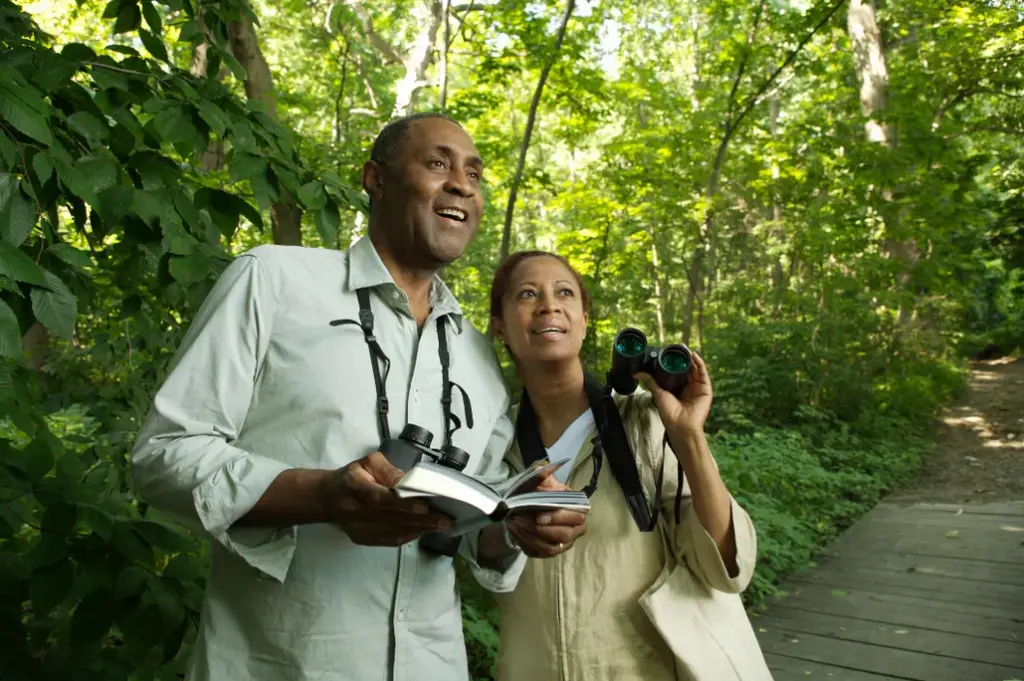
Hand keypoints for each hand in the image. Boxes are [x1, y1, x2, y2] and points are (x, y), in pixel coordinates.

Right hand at [318, 452, 452, 545]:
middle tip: (446, 520)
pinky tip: (425, 530)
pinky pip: (391, 540)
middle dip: (422, 520)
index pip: (381, 498)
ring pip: (394, 532)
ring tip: (442, 525)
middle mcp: (357, 511)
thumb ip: (389, 470)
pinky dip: (410, 535)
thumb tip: (410, 481)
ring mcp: (360, 529)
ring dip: (420, 529)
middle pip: (393, 518)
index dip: (403, 504)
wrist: (328, 499)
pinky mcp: (364, 540)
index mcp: (356, 488)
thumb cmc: (352, 476)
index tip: (425, 506)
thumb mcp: (368, 463)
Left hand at [506, 473, 587, 557]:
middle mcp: (575, 530)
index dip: (559, 517)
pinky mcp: (548, 552)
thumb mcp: (540, 481)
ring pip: (551, 547)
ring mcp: (562, 544)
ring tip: (514, 523)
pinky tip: (514, 530)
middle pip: (565, 535)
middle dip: (542, 529)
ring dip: (530, 536)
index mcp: (578, 510)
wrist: (526, 508)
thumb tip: (543, 471)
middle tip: (522, 519)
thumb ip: (543, 475)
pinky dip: (525, 542)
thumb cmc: (539, 493)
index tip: (539, 515)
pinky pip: (538, 552)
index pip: (577, 516)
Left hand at [637, 350, 712, 434]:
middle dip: (684, 358)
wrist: (681, 425)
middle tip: (679, 347)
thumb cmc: (669, 413)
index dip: (676, 361)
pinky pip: (704, 374)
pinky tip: (694, 356)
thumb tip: (636, 373)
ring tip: (686, 349)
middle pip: (688, 369)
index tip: (671, 352)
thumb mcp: (658, 393)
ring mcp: (698, 388)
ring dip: (692, 359)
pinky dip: (700, 364)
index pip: (679, 372)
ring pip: (696, 370)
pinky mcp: (706, 390)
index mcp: (679, 389)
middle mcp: (689, 387)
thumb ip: (650, 381)